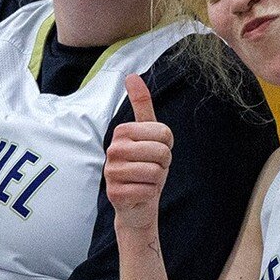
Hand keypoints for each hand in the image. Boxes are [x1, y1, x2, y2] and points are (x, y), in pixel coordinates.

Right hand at [105, 74, 172, 235]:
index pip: (164, 133)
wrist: (136, 204)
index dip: (168, 146)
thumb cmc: (145, 167)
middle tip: (153, 169)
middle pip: (160, 152)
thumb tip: (131, 75)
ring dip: (156, 180)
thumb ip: (141, 105)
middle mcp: (113, 149)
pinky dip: (149, 194)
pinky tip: (139, 194)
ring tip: (146, 180)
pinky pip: (148, 190)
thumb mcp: (147, 135)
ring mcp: (111, 172)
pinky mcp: (114, 194)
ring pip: (154, 172)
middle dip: (164, 164)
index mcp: (122, 131)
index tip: (156, 152)